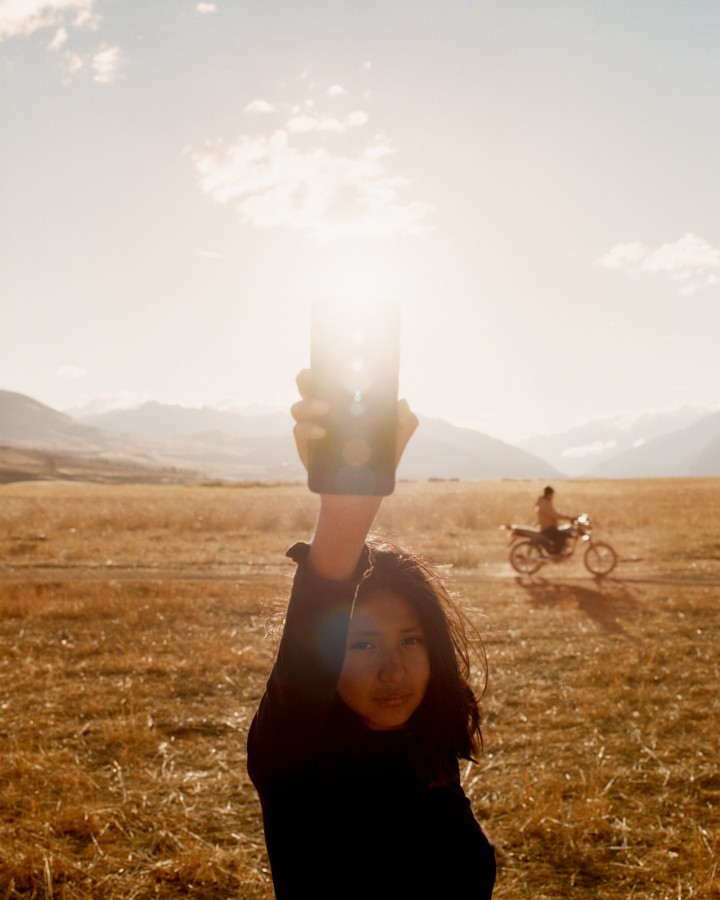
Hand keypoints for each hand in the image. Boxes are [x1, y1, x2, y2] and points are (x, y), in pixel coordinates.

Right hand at [291, 368, 417, 472]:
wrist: (361, 494)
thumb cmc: (378, 462)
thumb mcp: (396, 442)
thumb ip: (404, 423)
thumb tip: (401, 402)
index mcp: (343, 406)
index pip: (331, 381)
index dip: (326, 366)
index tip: (330, 357)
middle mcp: (324, 413)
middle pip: (306, 387)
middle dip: (306, 377)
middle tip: (315, 376)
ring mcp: (312, 430)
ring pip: (298, 407)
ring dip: (308, 403)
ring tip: (325, 408)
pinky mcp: (306, 448)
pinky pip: (299, 431)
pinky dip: (308, 429)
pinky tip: (322, 432)